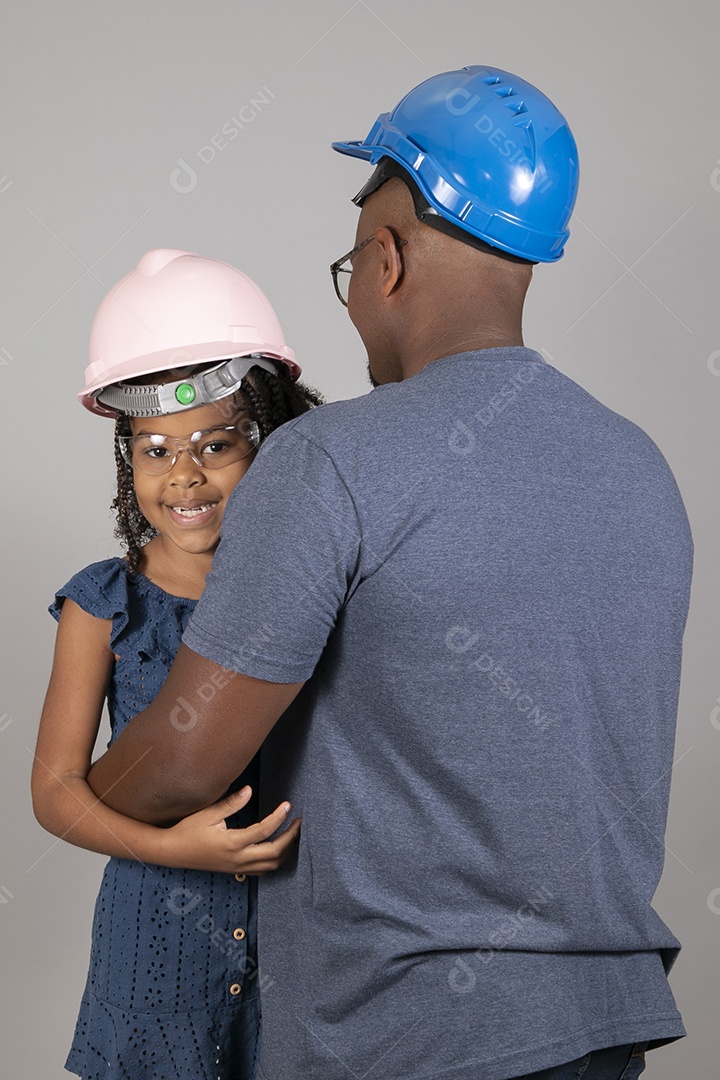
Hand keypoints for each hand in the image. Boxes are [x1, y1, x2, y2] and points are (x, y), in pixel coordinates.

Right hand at [160, 786, 300, 873]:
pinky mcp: (236, 870)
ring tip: (294, 834)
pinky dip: (276, 861)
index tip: (287, 805)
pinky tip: (280, 849)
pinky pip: (263, 870)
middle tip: (299, 822)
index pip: (263, 832)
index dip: (278, 818)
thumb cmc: (188, 830)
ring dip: (286, 851)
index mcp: (232, 843)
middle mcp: (238, 859)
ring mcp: (238, 867)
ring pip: (271, 865)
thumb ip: (231, 803)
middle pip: (274, 853)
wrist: (173, 852)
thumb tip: (249, 790)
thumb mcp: (208, 814)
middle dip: (290, 838)